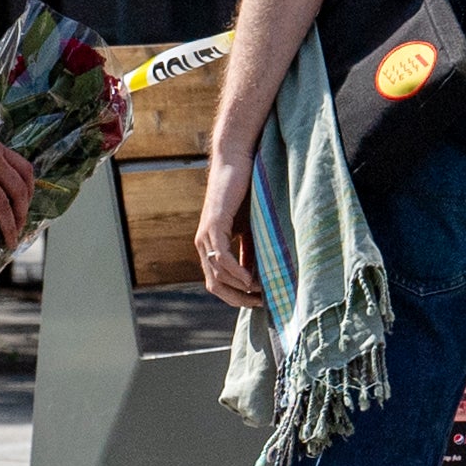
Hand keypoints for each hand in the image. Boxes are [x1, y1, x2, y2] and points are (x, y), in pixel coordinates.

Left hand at [194, 141, 257, 308]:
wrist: (237, 162)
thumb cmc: (245, 193)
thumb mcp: (250, 229)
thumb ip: (250, 252)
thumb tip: (258, 278)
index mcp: (210, 246)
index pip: (217, 282)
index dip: (236, 296)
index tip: (258, 302)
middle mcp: (203, 244)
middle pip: (214, 284)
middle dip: (237, 298)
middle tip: (260, 304)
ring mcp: (206, 235)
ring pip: (218, 274)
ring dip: (240, 287)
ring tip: (261, 291)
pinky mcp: (214, 225)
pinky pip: (222, 257)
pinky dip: (236, 271)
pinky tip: (250, 279)